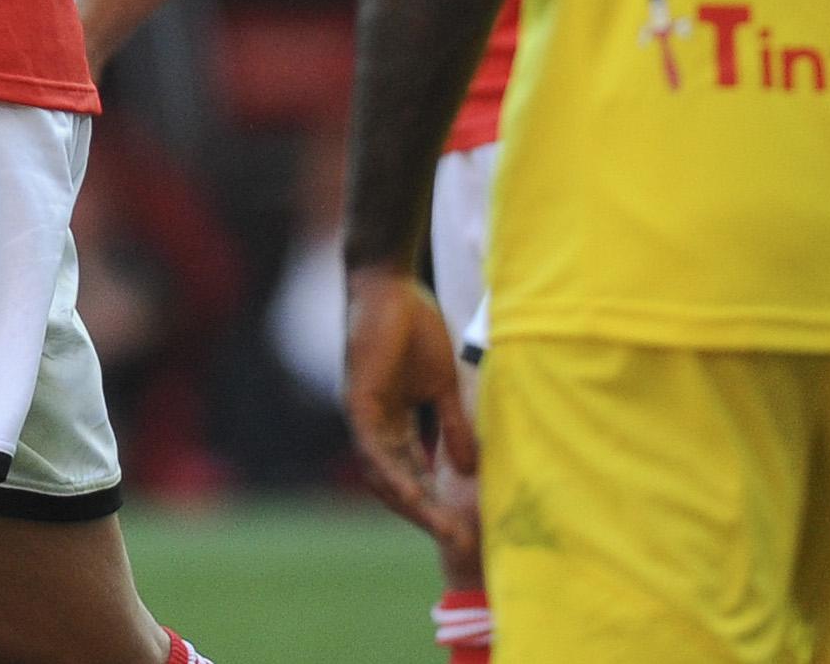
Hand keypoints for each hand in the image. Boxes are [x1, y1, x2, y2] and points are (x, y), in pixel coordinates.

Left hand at [343, 263, 478, 562]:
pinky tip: (412, 496)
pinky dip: (391, 473)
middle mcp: (374, 426)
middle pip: (397, 483)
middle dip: (426, 514)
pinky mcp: (357, 402)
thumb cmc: (414, 327)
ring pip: (383, 474)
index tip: (464, 529)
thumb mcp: (443, 386)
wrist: (390, 286)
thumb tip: (472, 469)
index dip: (437, 503)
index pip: (414, 474)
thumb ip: (453, 425)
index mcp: (394, 423)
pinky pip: (371, 448)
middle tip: (457, 543)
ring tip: (442, 529)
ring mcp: (363, 415)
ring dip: (412, 504)